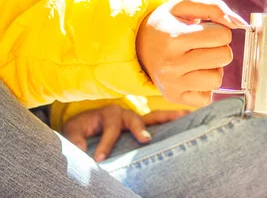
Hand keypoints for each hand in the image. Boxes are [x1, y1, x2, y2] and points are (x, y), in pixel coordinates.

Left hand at [63, 105, 188, 161]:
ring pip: (153, 117)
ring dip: (168, 118)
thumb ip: (75, 139)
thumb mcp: (72, 132)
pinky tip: (188, 119)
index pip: (110, 129)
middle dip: (139, 129)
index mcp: (108, 114)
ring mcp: (136, 118)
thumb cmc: (81, 128)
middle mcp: (125, 113)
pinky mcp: (143, 125)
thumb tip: (82, 150)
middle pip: (134, 119)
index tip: (99, 159)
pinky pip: (159, 122)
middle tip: (145, 140)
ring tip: (184, 117)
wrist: (86, 122)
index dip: (106, 144)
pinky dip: (172, 121)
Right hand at [136, 0, 248, 106]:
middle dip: (220, 49)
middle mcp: (171, 63)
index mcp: (174, 37)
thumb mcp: (186, 5)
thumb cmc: (169, 23)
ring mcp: (171, 84)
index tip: (206, 31)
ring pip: (217, 80)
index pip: (223, 36)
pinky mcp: (174, 98)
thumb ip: (216, 7)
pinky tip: (192, 75)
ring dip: (214, 69)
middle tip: (203, 46)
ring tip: (198, 60)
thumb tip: (240, 24)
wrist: (138, 45)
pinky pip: (207, 97)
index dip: (220, 31)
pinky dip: (205, 86)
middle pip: (224, 57)